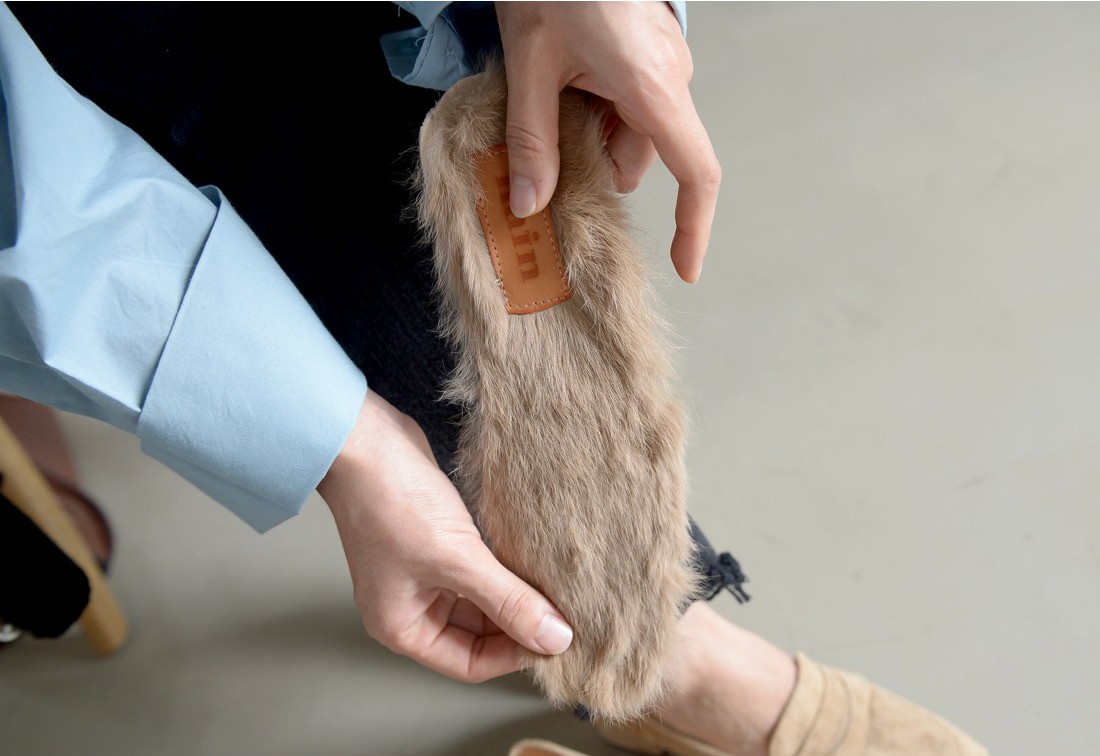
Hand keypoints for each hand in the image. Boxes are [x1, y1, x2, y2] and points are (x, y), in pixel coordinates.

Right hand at [318, 391, 572, 681]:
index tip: (557, 637)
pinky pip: (479, 568)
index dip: (515, 655)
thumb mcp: (457, 559)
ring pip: (481, 599)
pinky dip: (504, 568)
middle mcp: (411, 605)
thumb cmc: (390, 500)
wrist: (365, 439)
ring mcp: (423, 573)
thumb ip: (508, 601)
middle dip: (518, 624)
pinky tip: (532, 560)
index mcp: (402, 626)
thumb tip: (554, 638)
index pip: (469, 663)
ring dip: (514, 594)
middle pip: (478, 634)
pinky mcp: (437, 542)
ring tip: (554, 586)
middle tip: (565, 612)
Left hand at [496, 1, 720, 282]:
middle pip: (644, 155)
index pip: (696, 171)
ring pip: (633, 131)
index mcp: (652, 85)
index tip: (687, 268)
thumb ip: (531, 140)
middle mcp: (671, 77)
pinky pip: (631, 103)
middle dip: (596, 164)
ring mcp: (665, 63)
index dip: (694, 226)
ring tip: (547, 94)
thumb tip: (530, 204)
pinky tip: (563, 83)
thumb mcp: (529, 64)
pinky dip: (597, 109)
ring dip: (590, 133)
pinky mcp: (652, 52)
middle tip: (544, 146)